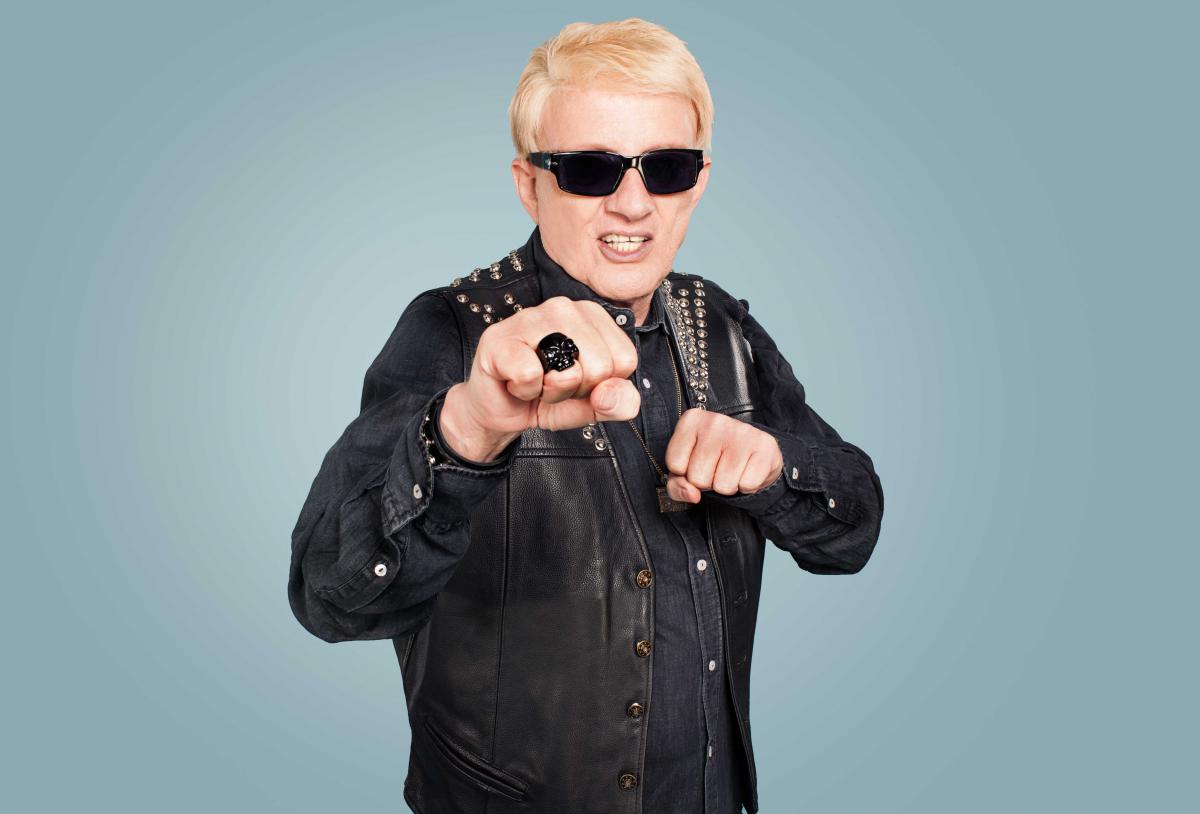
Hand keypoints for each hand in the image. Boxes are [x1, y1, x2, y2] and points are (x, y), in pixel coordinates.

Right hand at [439, 296, 640, 461]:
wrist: (501, 409)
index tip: (579, 381)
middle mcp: (564, 308)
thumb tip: (610, 392)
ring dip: (552, 392)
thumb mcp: (594, 405)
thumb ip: (620, 402)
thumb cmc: (545, 396)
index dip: (602, 385)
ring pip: (569, 371)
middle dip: (577, 390)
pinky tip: (515, 380)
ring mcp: (530, 317)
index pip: (625, 360)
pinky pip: (530, 376)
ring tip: (537, 382)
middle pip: (601, 367)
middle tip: (553, 383)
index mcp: (593, 317)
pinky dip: (525, 391)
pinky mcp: (500, 337)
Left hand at [663, 409, 783, 503]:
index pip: (675, 465)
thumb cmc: (712, 461)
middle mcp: (715, 421)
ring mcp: (741, 431)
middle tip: (717, 467)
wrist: (752, 453)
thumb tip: (693, 495)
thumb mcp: (685, 471)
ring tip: (732, 470)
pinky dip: (747, 486)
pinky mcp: (764, 445)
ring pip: (723, 485)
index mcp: (691, 421)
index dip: (685, 474)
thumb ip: (676, 486)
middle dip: (707, 482)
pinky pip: (747, 485)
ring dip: (727, 486)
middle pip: (698, 478)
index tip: (696, 462)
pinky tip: (747, 470)